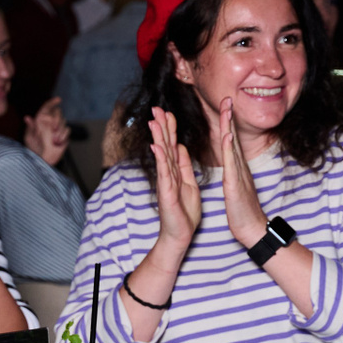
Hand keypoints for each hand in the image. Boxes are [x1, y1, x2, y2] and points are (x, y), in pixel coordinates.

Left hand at [22, 97, 69, 165]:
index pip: (47, 107)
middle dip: (57, 119)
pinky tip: (58, 142)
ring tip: (54, 140)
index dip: (52, 102)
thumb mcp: (29, 138)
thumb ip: (30, 127)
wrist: (43, 159)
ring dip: (59, 130)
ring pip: (63, 121)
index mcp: (41, 120)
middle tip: (54, 128)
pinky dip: (63, 136)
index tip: (58, 100)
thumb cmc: (33, 148)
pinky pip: (67, 130)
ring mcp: (57, 128)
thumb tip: (27, 117)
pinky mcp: (64, 135)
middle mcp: (50, 122)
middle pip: (58, 113)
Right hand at [146, 107, 200, 249]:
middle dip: (161, 127)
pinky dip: (161, 159)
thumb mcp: (189, 184)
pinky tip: (157, 146)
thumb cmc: (184, 213)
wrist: (181, 235)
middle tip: (156, 108)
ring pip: (162, 156)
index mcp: (176, 171)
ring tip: (154, 121)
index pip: (173, 145)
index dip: (171, 129)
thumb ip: (184, 166)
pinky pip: (164, 173)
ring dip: (158, 138)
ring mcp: (166, 183)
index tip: (168, 112)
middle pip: (165, 146)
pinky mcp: (166, 193)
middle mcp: (168, 174)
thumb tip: (180, 148)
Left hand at [215, 97, 268, 248]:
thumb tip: (231, 164)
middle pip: (232, 138)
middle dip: (229, 117)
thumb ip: (234, 174)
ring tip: (226, 109)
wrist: (252, 229)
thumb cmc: (242, 210)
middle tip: (227, 98)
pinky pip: (231, 164)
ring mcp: (238, 175)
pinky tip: (227, 136)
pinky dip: (229, 149)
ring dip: (228, 126)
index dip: (227, 123)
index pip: (230, 142)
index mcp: (237, 169)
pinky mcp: (235, 185)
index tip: (224, 106)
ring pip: (232, 146)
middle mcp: (239, 168)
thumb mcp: (236, 187)